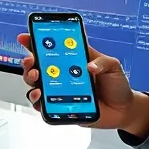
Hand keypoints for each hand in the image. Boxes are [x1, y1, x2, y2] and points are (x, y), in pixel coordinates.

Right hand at [19, 33, 148, 136]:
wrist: (123, 110)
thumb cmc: (117, 85)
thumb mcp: (113, 66)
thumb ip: (103, 62)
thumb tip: (90, 66)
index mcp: (71, 61)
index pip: (50, 49)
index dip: (34, 42)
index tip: (25, 38)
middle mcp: (61, 76)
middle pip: (36, 67)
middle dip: (28, 62)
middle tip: (31, 61)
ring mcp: (59, 92)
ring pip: (35, 85)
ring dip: (31, 81)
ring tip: (37, 79)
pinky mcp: (60, 108)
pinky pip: (43, 106)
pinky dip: (37, 102)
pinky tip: (40, 98)